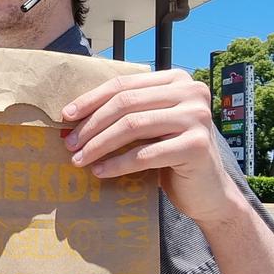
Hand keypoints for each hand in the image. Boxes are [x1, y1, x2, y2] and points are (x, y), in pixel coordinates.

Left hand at [62, 69, 242, 224]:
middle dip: (92, 124)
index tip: (66, 116)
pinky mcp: (197, 146)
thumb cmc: (172, 156)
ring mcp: (197, 118)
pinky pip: (145, 154)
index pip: (124, 85)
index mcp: (177, 79)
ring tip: (78, 159)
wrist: (208, 193)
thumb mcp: (151, 125)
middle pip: (126, 104)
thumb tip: (73, 115)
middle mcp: (191, 92)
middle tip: (69, 143)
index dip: (91, 100)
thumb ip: (128, 112)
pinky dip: (117, 164)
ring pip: (132, 126)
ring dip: (99, 144)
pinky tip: (99, 171)